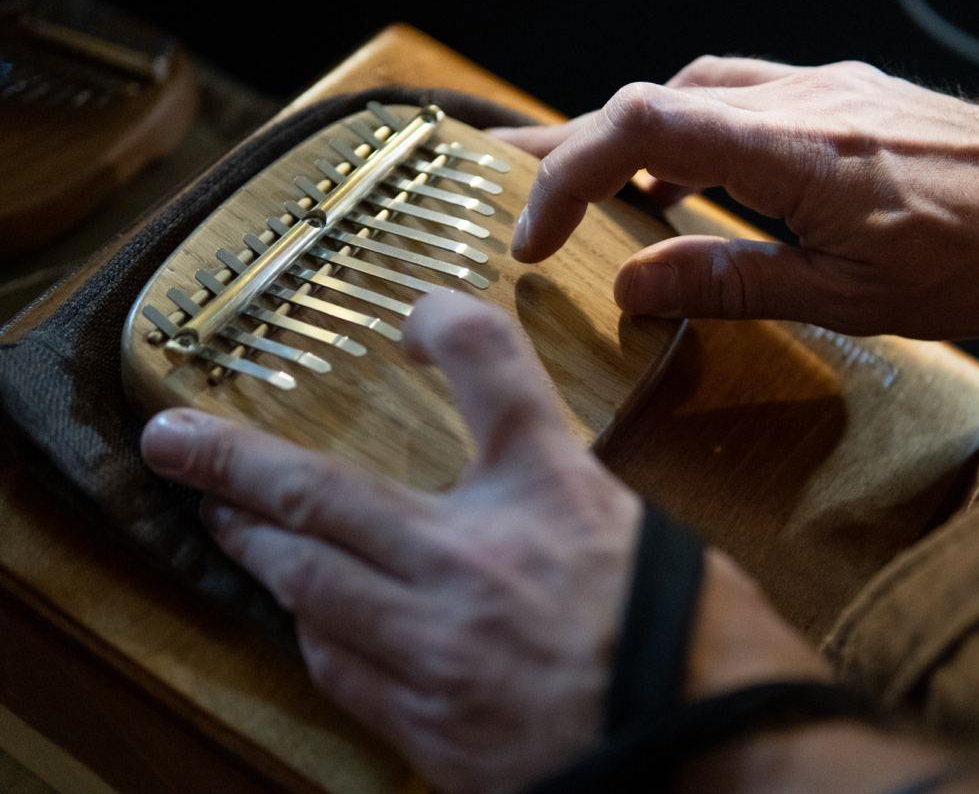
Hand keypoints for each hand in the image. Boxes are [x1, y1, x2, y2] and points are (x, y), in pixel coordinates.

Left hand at [140, 290, 821, 792]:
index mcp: (551, 501)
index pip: (488, 376)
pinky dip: (315, 633)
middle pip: (326, 501)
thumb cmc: (685, 636)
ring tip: (225, 526)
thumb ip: (553, 476)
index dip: (441, 328)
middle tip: (175, 444)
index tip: (405, 317)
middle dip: (233, 468)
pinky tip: (308, 619)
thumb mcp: (634, 526)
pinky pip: (343, 674)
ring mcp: (442, 656)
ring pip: (311, 592)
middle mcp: (479, 568)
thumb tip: (492, 439)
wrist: (714, 750)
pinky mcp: (433, 730)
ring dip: (258, 553)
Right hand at [491, 54, 978, 338]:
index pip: (642, 129)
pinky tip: (688, 175)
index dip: (568, 172)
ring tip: (587, 186)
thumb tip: (633, 283)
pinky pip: (742, 98)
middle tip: (509, 184)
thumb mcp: (851, 296)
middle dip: (568, 148)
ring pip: (693, 93)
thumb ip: (732, 283)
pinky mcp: (846, 95)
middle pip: (649, 101)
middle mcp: (799, 100)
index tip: (533, 236)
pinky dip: (693, 134)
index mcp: (794, 151)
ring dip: (629, 139)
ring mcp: (824, 88)